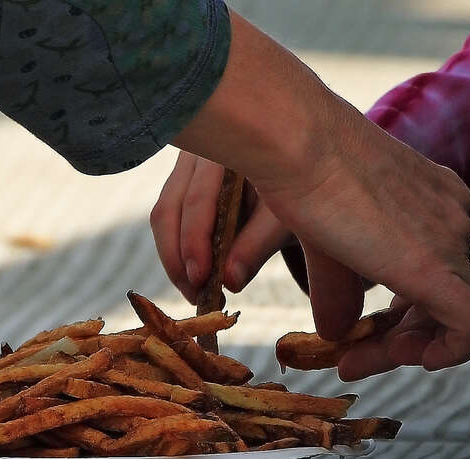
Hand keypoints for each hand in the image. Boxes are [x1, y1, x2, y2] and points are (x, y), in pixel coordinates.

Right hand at [150, 151, 291, 303]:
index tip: (199, 280)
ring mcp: (187, 164)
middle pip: (169, 209)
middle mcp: (200, 152)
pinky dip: (177, 248)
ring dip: (173, 258)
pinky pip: (168, 216)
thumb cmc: (300, 190)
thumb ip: (258, 245)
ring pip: (163, 215)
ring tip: (194, 292)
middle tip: (194, 296)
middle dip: (176, 259)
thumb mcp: (286, 217)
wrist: (306, 171)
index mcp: (228, 151)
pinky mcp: (183, 180)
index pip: (198, 200)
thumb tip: (229, 282)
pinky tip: (195, 273)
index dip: (194, 243)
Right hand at [163, 10, 469, 378]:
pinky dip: (446, 352)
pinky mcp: (439, 265)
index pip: (429, 271)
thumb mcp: (322, 242)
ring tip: (354, 362)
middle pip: (444, 297)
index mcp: (426, 199)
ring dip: (406, 349)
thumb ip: (337, 289)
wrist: (297, 143)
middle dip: (399, 338)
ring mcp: (449, 236)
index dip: (399, 314)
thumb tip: (334, 333)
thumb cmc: (298, 174)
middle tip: (351, 358)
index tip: (357, 333)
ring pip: (457, 314)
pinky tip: (402, 358)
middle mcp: (449, 215)